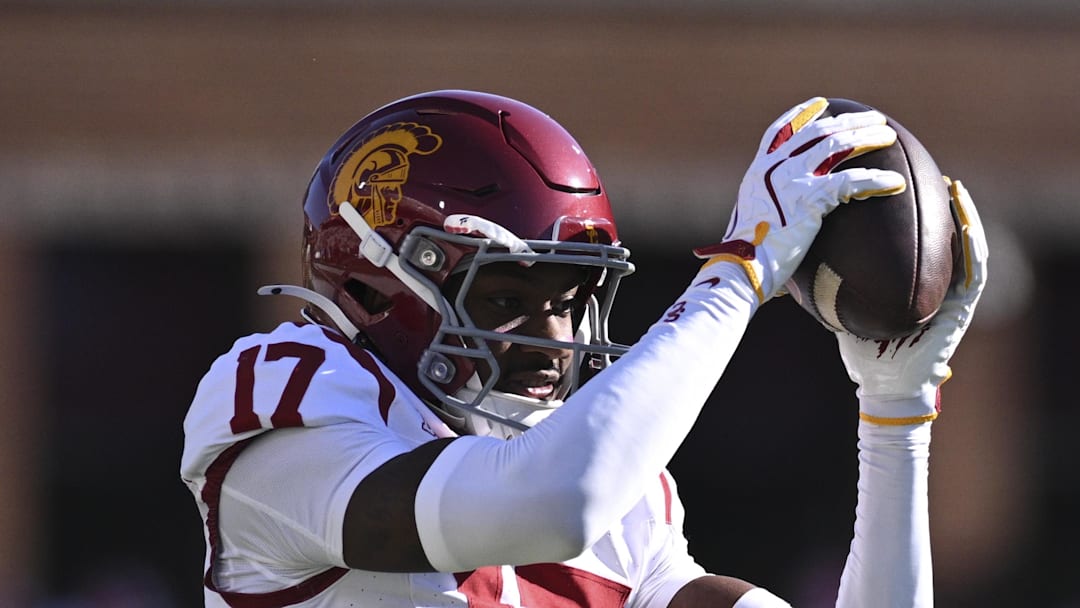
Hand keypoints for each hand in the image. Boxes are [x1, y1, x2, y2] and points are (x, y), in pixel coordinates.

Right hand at [695, 97, 905, 301]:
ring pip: (837, 146)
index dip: (802, 114)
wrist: (741, 266)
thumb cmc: (748, 257)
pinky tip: (896, 183)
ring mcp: (791, 179)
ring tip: (889, 136)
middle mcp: (773, 167)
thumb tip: (783, 219)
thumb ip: (769, 208)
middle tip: (873, 118)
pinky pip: (851, 182)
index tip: (821, 103)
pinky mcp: (808, 197)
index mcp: (759, 171)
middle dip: (849, 120)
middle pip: (818, 131)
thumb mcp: (752, 220)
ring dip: (867, 137)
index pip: (780, 131)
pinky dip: (875, 181)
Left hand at [836, 178, 988, 421]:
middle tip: (928, 171)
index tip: (896, 180)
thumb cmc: (862, 347)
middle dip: (939, 202)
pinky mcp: (965, 309)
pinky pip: (974, 273)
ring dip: (965, 216)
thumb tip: (798, 250)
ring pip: (965, 246)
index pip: (914, 237)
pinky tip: (967, 226)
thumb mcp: (844, 303)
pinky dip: (973, 248)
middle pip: (941, 234)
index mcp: (910, 278)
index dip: (909, 210)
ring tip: (954, 188)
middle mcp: (935, 282)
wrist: (884, 385)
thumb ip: (831, 278)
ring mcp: (954, 295)